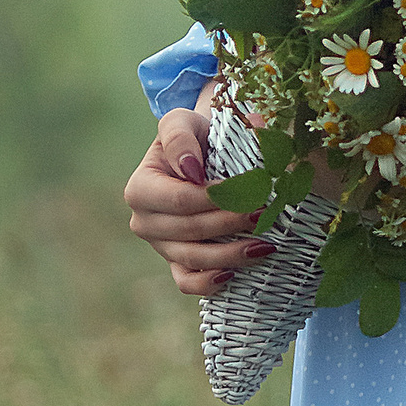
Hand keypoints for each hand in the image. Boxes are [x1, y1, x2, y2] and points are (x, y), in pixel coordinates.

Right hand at [125, 93, 264, 297]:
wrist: (204, 153)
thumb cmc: (194, 136)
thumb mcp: (182, 122)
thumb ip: (180, 138)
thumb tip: (191, 171)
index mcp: (140, 188)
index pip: (180, 200)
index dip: (216, 200)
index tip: (250, 192)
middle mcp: (145, 221)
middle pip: (190, 230)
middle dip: (230, 224)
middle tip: (265, 214)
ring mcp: (161, 246)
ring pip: (192, 259)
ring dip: (230, 255)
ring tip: (265, 246)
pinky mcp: (177, 262)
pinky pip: (188, 281)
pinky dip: (208, 283)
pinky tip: (234, 275)